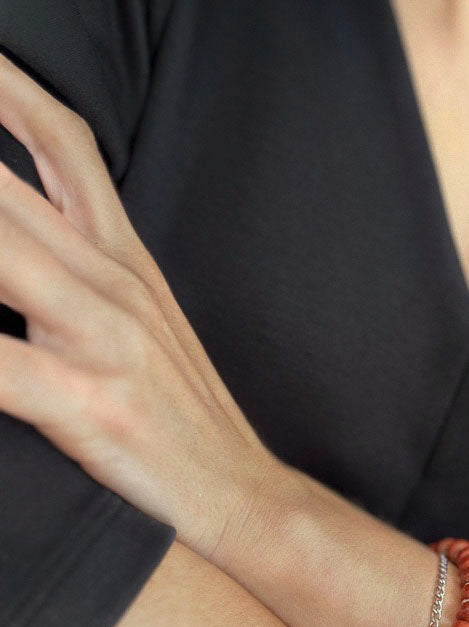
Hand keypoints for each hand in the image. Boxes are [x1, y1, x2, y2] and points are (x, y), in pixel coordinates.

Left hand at [0, 52, 271, 558]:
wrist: (246, 497)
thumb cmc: (187, 420)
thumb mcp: (146, 329)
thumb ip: (90, 272)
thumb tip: (26, 240)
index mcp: (126, 263)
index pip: (63, 143)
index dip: (6, 88)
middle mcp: (113, 285)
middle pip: (5, 184)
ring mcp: (103, 341)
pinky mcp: (90, 405)